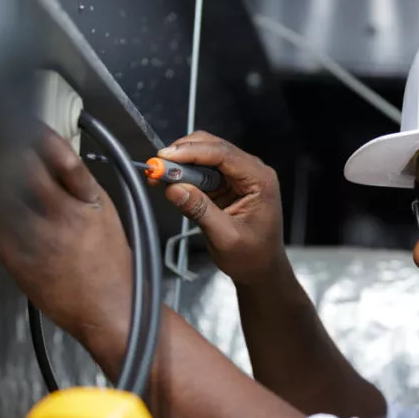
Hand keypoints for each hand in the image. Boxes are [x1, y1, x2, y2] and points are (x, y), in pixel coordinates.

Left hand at [0, 126, 132, 345]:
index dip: (40, 138)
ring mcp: (39, 237)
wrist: (115, 308)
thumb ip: (80, 192)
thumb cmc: (113, 267)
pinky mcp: (18, 257)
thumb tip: (55, 166)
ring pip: (4, 194)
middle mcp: (65, 215)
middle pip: (26, 169)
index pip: (62, 158)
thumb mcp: (107, 218)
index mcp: (91, 202)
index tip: (28, 128)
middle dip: (9, 152)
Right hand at [156, 131, 285, 286]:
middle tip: (157, 166)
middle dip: (183, 154)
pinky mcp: (226, 185)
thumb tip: (173, 188)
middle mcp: (252, 172)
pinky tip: (168, 181)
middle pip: (214, 147)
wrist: (261, 270)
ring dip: (181, 164)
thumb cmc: (253, 257)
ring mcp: (239, 177)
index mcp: (260, 180)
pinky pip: (202, 172)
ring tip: (158, 175)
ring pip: (205, 156)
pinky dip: (184, 174)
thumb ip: (200, 210)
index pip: (224, 154)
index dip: (192, 152)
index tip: (164, 157)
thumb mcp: (225, 237)